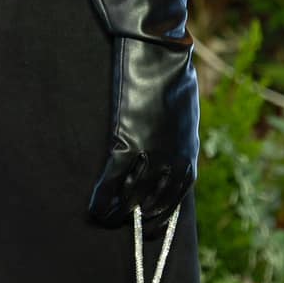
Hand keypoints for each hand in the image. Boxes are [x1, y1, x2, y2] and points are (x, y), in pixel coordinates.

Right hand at [87, 34, 199, 227]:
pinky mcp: (128, 142)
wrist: (162, 54)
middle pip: (156, 203)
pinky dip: (103, 197)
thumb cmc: (173, 77)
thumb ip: (177, 137)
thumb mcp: (184, 113)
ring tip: (106, 220)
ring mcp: (151, 152)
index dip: (164, 216)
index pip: (178, 196)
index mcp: (189, 153)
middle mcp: (173, 159)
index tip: (154, 227)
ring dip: (119, 213)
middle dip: (142, 220)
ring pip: (133, 196)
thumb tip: (170, 151)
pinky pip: (113, 180)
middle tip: (128, 226)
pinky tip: (94, 207)